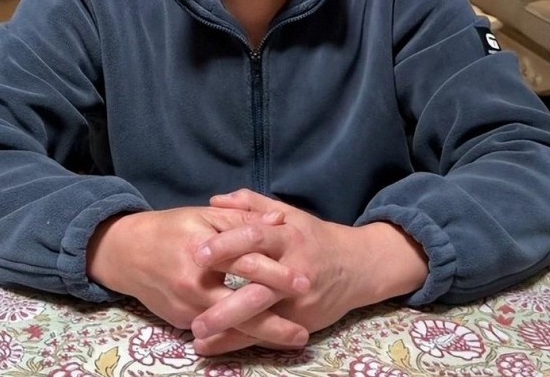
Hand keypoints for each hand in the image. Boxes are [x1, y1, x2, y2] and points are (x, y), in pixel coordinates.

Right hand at [86, 206, 309, 350]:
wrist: (125, 253)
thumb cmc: (170, 228)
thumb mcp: (206, 216)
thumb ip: (242, 219)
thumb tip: (279, 221)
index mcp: (203, 252)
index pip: (245, 264)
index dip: (276, 274)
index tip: (304, 283)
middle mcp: (193, 285)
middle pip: (240, 311)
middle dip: (274, 324)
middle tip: (303, 332)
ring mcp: (185, 308)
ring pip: (229, 327)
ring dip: (261, 334)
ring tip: (291, 338)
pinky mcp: (179, 322)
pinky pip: (214, 329)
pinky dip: (238, 332)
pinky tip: (261, 334)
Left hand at [191, 189, 428, 354]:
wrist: (357, 267)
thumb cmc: (314, 237)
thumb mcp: (288, 214)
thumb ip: (252, 206)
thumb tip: (214, 201)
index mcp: (287, 236)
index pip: (255, 237)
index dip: (226, 244)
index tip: (197, 252)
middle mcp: (294, 269)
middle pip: (258, 284)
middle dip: (225, 297)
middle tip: (192, 301)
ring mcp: (298, 300)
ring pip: (261, 315)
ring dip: (228, 326)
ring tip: (197, 333)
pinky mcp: (300, 323)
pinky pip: (265, 335)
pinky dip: (238, 342)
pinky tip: (212, 347)